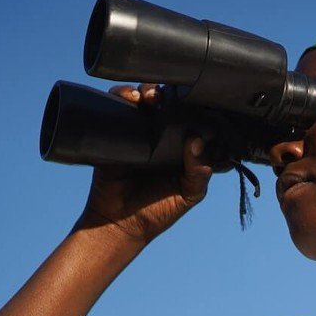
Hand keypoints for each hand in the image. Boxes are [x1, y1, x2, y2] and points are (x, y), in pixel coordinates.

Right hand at [71, 84, 212, 246]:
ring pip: (144, 99)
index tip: (197, 101)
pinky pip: (116, 106)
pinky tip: (130, 99)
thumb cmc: (159, 211)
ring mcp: (138, 132)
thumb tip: (197, 141)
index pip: (192, 117)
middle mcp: (161, 136)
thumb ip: (200, 171)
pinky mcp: (115, 132)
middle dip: (170, 93)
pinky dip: (122, 95)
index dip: (196, 106)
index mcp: (182, 147)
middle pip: (168, 102)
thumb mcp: (189, 193)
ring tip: (150, 98)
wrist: (120, 224)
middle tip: (168, 100)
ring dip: (148, 91)